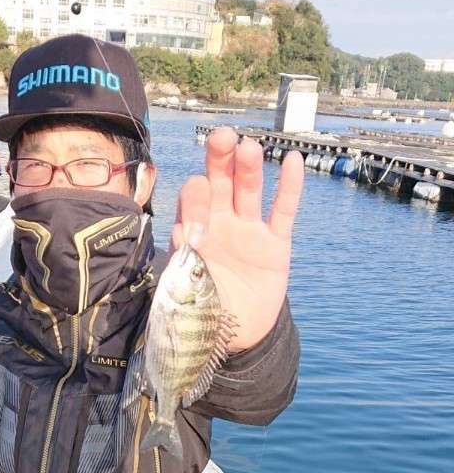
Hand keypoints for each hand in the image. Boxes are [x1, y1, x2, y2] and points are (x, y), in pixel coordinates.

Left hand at [171, 127, 303, 351]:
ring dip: (249, 168)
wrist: (232, 333)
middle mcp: (221, 221)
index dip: (195, 209)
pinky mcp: (276, 243)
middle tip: (222, 138)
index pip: (193, 199)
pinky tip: (292, 160)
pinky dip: (289, 186)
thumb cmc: (202, 308)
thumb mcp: (184, 289)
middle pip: (219, 179)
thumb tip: (183, 237)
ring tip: (249, 149)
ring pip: (249, 189)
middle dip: (219, 158)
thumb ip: (181, 262)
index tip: (196, 236)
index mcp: (195, 227)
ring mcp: (249, 229)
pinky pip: (283, 210)